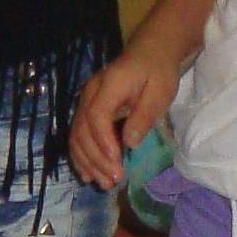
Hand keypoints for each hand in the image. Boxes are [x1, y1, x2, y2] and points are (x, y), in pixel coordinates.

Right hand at [68, 47, 176, 191]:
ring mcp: (85, 101)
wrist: (149, 53)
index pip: (97, 116)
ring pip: (76, 136)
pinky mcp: (86, 110)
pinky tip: (88, 174)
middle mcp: (90, 93)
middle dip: (96, 159)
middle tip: (114, 181)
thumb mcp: (160, 92)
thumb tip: (129, 142)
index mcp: (109, 85)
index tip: (117, 163)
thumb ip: (144, 116)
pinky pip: (77, 135)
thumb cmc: (158, 72)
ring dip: (88, 162)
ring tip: (104, 184)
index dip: (103, 142)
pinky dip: (80, 156)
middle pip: (83, 129)